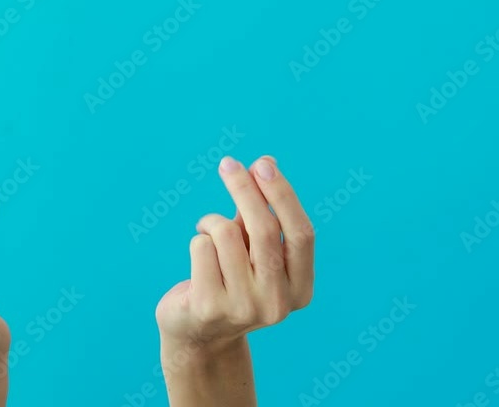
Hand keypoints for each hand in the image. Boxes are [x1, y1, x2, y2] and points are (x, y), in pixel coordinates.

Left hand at [155, 156, 314, 404]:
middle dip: (245, 189)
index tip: (263, 164)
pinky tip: (198, 259)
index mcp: (300, 289)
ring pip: (226, 234)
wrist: (197, 334)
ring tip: (208, 233)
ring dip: (212, 222)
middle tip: (228, 164)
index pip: (301, 234)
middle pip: (265, 230)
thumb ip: (260, 214)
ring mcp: (242, 308)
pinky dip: (197, 241)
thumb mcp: (252, 249)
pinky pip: (201, 247)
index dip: (283, 195)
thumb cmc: (230, 279)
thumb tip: (265, 165)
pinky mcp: (208, 307)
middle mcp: (277, 304)